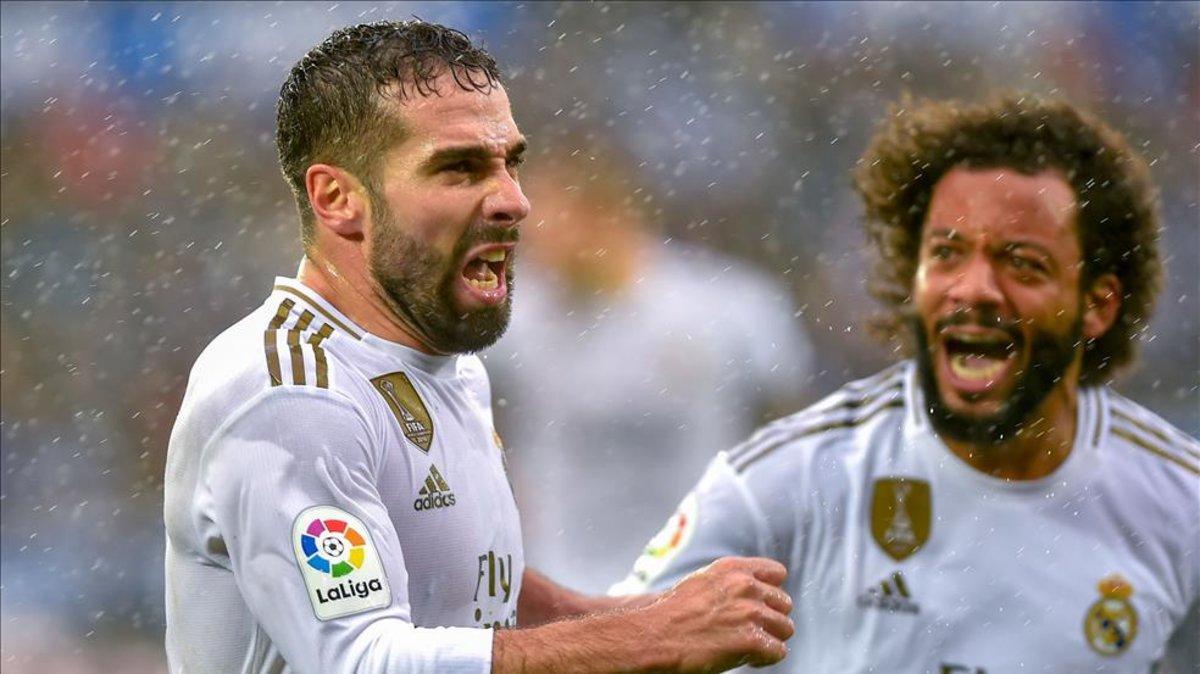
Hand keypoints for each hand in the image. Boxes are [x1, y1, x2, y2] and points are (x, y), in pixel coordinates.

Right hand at [635, 556, 793, 671]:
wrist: (655, 637)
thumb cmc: (672, 615)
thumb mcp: (702, 583)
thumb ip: (730, 583)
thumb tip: (754, 592)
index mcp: (733, 568)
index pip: (777, 573)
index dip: (771, 593)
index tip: (759, 607)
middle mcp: (746, 586)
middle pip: (785, 603)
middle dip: (771, 620)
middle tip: (749, 633)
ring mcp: (750, 612)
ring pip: (786, 628)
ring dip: (770, 640)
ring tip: (747, 647)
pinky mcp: (751, 640)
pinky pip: (778, 651)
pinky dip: (765, 659)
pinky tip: (746, 659)